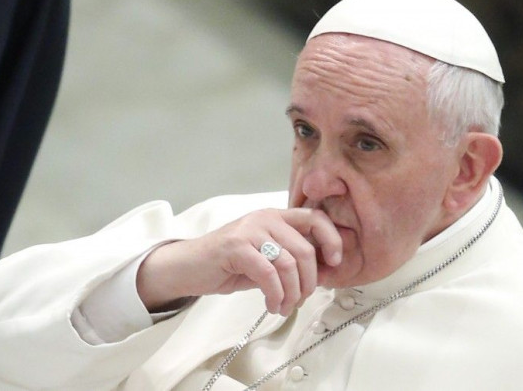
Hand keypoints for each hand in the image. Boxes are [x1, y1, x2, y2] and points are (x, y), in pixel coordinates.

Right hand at [136, 208, 342, 315]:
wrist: (188, 266)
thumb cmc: (228, 264)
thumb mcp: (265, 258)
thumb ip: (290, 260)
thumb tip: (322, 275)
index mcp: (275, 216)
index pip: (315, 217)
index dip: (331, 239)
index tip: (334, 263)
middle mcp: (264, 218)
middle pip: (305, 250)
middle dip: (309, 282)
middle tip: (301, 299)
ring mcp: (249, 230)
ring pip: (288, 264)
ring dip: (292, 293)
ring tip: (285, 306)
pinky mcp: (236, 247)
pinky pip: (268, 274)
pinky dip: (275, 295)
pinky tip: (272, 304)